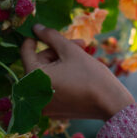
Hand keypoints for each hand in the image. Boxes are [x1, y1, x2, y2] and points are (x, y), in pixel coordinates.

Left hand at [20, 24, 134, 120]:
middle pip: (39, 63)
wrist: (111, 104)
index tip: (47, 30)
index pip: (25, 51)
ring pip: (47, 74)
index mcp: (33, 78)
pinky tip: (78, 71)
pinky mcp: (53, 110)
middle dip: (58, 51)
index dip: (36, 37)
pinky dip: (61, 77)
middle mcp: (32, 94)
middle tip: (80, 44)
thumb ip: (50, 36)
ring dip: (61, 62)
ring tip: (83, 55)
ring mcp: (43, 105)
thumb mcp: (70, 50)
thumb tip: (36, 27)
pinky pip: (52, 87)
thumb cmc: (90, 75)